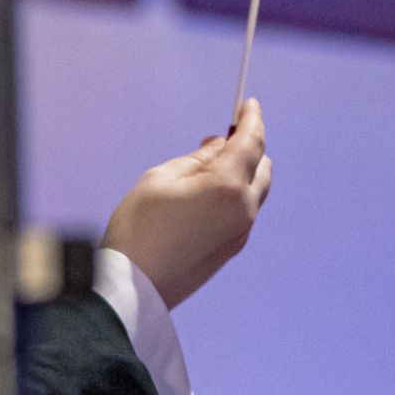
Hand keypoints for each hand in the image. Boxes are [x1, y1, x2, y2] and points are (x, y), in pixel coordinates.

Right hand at [102, 99, 272, 308]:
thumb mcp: (161, 178)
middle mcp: (242, 209)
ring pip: (255, 191)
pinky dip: (233, 196)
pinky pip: (242, 213)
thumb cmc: (138, 230)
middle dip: (248, 148)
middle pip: (262, 167)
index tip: (248, 105)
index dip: (252, 119)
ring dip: (241, 174)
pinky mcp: (229, 251)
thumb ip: (197, 159)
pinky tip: (206, 197)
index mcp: (227, 185)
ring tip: (207, 171)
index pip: (253, 141)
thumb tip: (220, 148)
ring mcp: (239, 233)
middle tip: (221, 141)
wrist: (131, 290)